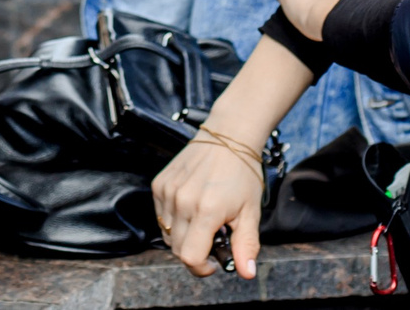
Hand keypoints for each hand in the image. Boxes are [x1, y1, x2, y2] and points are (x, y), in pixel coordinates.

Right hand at [154, 130, 265, 278]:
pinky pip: (161, 216)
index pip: (190, 257)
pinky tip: (191, 207)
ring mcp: (167, 191)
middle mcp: (182, 201)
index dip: (201, 268)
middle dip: (195, 252)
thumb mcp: (250, 213)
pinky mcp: (159, 184)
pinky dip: (174, 220)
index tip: (214, 262)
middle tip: (213, 238)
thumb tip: (246, 273)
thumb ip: (246, 245)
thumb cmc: (243, 174)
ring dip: (184, 236)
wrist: (227, 136)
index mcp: (206, 211)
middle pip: (177, 249)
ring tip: (203, 221)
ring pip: (168, 234)